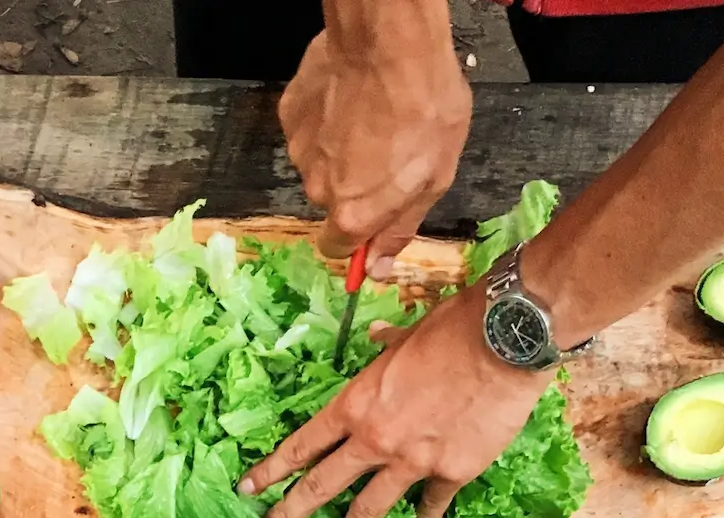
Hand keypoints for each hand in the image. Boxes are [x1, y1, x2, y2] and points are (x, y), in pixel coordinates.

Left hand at [238, 286, 546, 517]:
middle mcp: (375, 440)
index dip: (272, 470)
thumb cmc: (452, 328)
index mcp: (356, 405)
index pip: (302, 445)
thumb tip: (375, 339)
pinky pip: (431, 504)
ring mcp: (412, 462)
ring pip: (369, 508)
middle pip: (322, 485)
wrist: (504, 341)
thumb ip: (385, 348)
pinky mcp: (451, 472)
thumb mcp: (406, 335)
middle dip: (291, 513)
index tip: (249, 489)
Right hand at [279, 20, 469, 275]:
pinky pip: (309, 131)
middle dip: (355, 186)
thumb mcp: (434, 178)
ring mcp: (299, 150)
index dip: (358, 236)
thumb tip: (377, 268)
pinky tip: (352, 100)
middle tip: (388, 154)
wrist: (390, 42)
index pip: (337, 249)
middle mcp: (317, 189)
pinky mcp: (289, 114)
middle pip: (332, 203)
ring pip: (320, 164)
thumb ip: (400, 228)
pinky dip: (327, 122)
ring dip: (342, 152)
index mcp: (352, 213)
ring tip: (373, 119)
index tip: (375, 217)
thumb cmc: (424, 108)